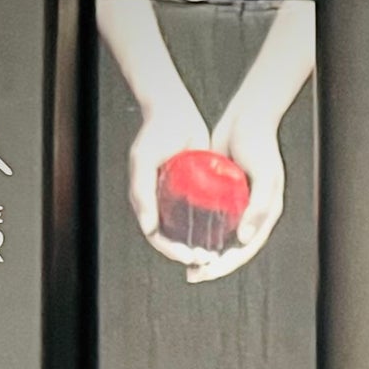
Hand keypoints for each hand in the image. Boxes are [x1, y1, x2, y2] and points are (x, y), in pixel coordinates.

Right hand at [93, 0, 221, 269]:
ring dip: (203, 245)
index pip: (158, 237)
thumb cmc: (155, 132)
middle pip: (176, 239)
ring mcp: (180, 197)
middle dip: (189, 254)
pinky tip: (226, 235)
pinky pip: (205, 215)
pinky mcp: (197, 189)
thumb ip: (142, 192)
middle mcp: (163, 203)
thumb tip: (149, 228)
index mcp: (147, 202)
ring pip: (191, 231)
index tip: (188, 257)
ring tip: (217, 254)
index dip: (171, 251)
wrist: (175, 109)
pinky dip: (213, 227)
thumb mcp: (144, 161)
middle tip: (207, 260)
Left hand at [188, 103, 287, 284]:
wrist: (247, 115)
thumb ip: (259, 207)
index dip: (226, 266)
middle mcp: (252, 215)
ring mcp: (237, 206)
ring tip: (186, 261)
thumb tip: (245, 241)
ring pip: (220, 238)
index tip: (206, 272)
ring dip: (204, 252)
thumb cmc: (259, 142)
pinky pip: (211, 219)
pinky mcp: (223, 194)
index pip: (245, 251)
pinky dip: (199, 230)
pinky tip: (183, 235)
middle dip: (212, 266)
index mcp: (264, 217)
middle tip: (192, 275)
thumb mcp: (264, 175)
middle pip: (232, 250)